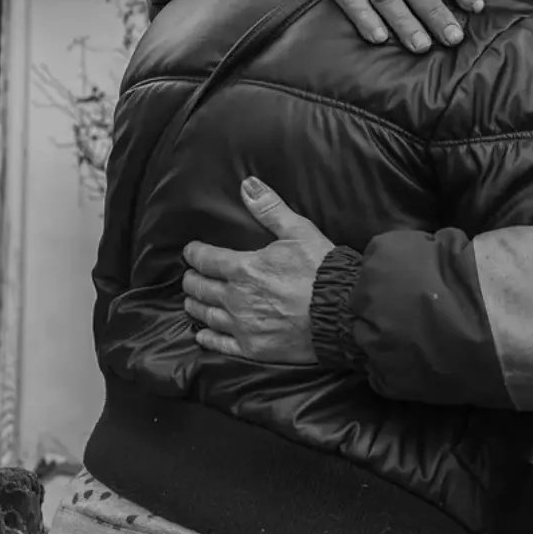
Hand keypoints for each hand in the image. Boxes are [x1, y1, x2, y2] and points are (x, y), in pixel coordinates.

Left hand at [180, 178, 334, 363]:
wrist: (342, 312)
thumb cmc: (322, 270)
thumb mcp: (298, 231)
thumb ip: (269, 209)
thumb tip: (247, 184)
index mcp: (243, 268)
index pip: (205, 259)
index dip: (194, 254)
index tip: (190, 252)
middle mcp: (236, 298)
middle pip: (199, 288)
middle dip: (191, 280)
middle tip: (190, 276)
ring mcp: (242, 326)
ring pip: (206, 315)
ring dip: (195, 306)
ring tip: (192, 301)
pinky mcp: (253, 349)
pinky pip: (220, 345)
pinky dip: (207, 338)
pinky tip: (202, 334)